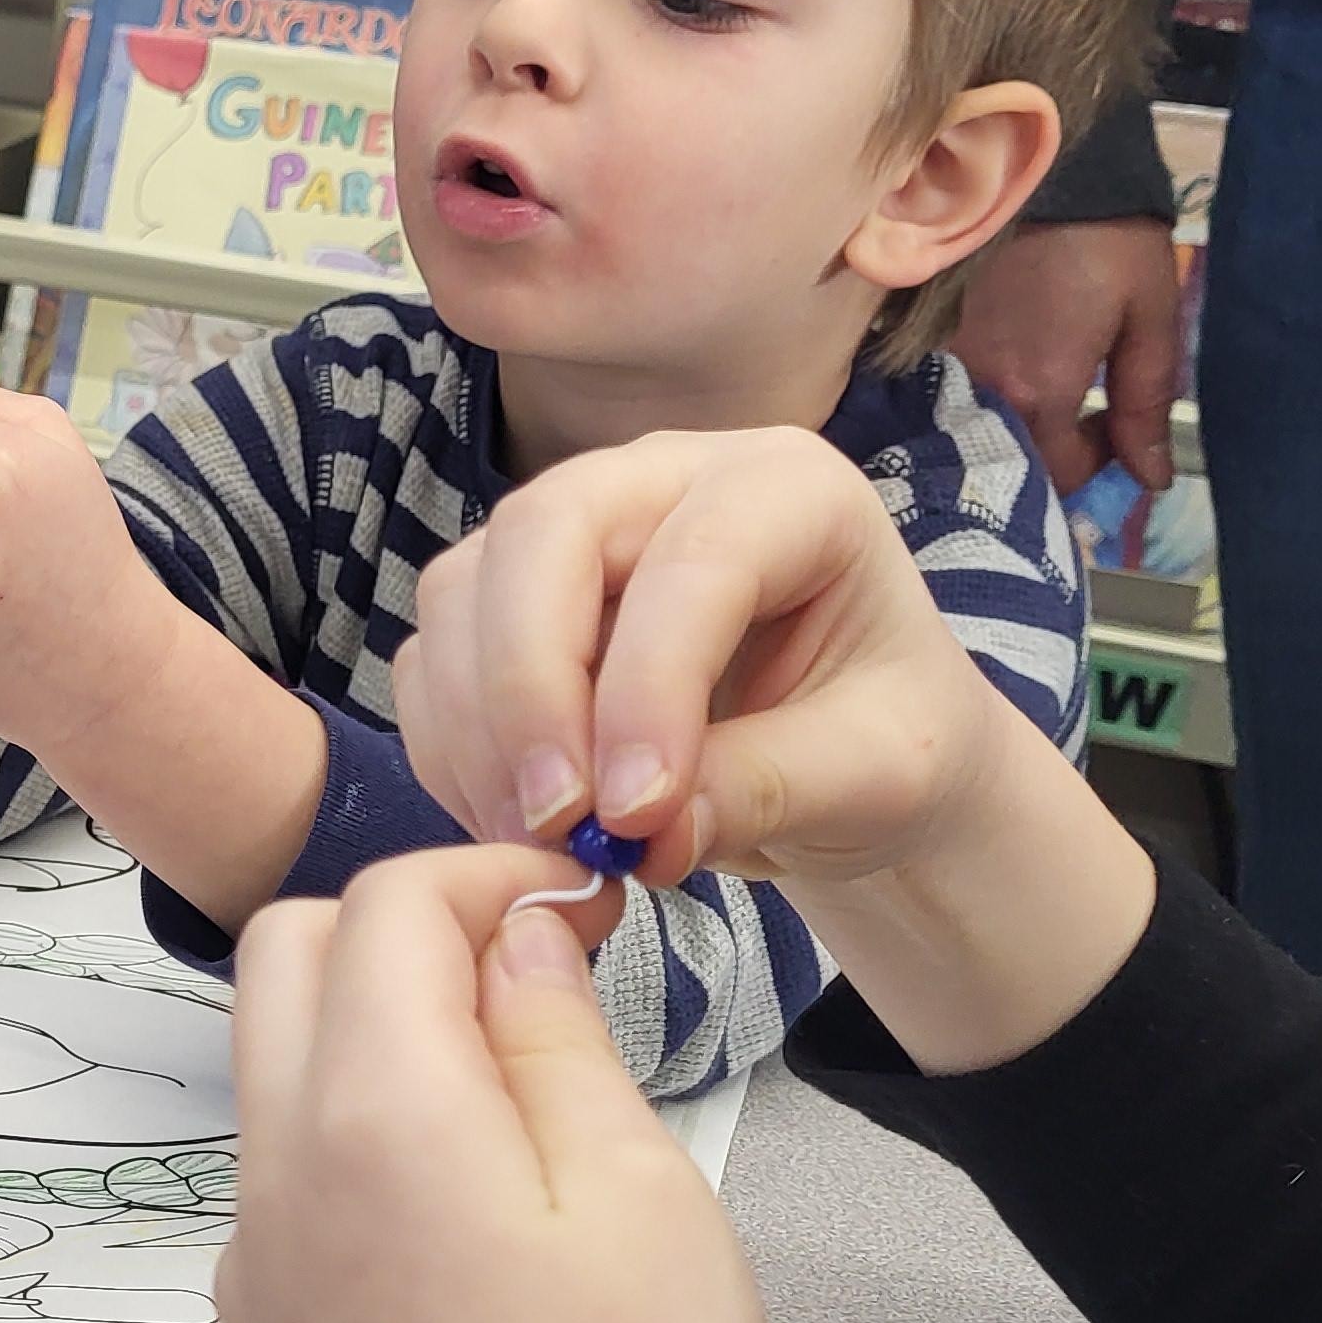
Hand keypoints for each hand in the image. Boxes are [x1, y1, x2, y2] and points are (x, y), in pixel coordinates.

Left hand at [225, 844, 783, 1322]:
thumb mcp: (646, 1198)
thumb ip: (559, 1039)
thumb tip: (517, 936)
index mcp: (375, 1113)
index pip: (388, 904)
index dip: (491, 877)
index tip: (581, 907)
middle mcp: (277, 1174)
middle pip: (289, 958)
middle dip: (401, 930)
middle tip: (530, 980)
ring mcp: (251, 1270)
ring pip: (273, 1076)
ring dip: (370, 1040)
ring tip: (514, 1109)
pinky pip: (279, 1194)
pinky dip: (351, 1150)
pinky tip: (462, 1224)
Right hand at [389, 426, 1153, 1071]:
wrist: (851, 762)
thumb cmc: (885, 740)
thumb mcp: (873, 775)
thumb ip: (765, 789)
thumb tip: (642, 833)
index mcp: (790, 489)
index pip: (692, 561)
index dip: (649, 688)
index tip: (637, 819)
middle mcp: (666, 479)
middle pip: (542, 533)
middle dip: (532, 687)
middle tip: (559, 822)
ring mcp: (573, 534)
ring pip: (466, 591)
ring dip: (482, 729)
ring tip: (545, 843)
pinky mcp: (508, 602)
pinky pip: (436, 660)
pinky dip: (454, 749)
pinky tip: (519, 824)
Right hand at [948, 215, 1180, 494]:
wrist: (1047, 163)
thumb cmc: (1109, 239)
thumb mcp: (1150, 320)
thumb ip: (1146, 407)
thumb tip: (1151, 479)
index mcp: (1038, 391)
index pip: (1059, 476)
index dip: (1098, 466)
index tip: (1117, 430)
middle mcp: (979, 389)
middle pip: (1009, 464)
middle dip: (1050, 458)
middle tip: (1082, 424)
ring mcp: (944, 363)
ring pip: (977, 433)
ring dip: (1016, 430)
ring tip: (1047, 399)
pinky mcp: (927, 336)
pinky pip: (951, 396)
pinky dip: (984, 402)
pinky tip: (1011, 374)